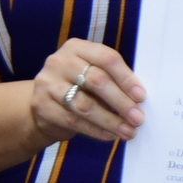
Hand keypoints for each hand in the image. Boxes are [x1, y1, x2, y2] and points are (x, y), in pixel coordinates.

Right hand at [30, 38, 146, 145]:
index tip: (141, 96)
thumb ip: (112, 80)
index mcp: (77, 47)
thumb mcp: (90, 74)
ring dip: (110, 120)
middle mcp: (60, 61)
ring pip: (84, 104)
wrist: (40, 103)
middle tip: (137, 118)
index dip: (126, 78)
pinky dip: (95, 130)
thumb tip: (138, 99)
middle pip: (97, 81)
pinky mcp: (42, 106)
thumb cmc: (75, 86)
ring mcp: (48, 83)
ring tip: (128, 131)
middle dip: (121, 102)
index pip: (107, 58)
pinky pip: (73, 121)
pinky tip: (110, 135)